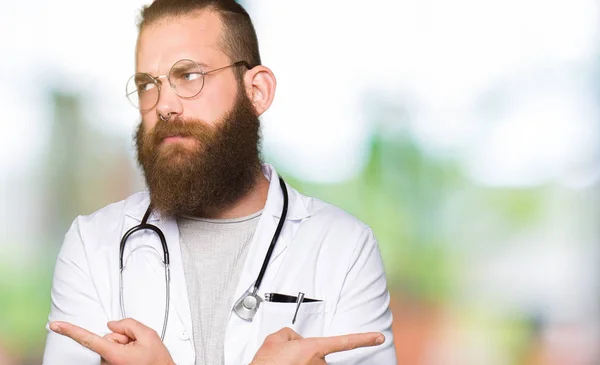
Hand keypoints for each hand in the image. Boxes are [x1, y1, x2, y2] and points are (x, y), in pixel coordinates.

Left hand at [49, 318, 174, 364]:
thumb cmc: (156, 361)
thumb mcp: (148, 335)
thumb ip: (128, 324)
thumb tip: (112, 325)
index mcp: (114, 355)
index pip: (88, 339)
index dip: (70, 331)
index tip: (55, 325)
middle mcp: (107, 363)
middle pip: (107, 338)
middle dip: (121, 338)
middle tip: (137, 345)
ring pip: (109, 345)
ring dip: (123, 346)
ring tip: (137, 353)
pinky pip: (111, 352)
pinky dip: (121, 351)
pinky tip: (132, 356)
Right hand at [250, 327, 384, 364]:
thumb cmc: (267, 364)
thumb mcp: (276, 338)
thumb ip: (291, 334)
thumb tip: (296, 340)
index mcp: (313, 348)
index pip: (345, 342)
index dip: (364, 339)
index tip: (378, 338)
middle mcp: (319, 363)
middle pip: (318, 354)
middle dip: (306, 354)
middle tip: (288, 359)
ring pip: (311, 364)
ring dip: (300, 363)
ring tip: (284, 364)